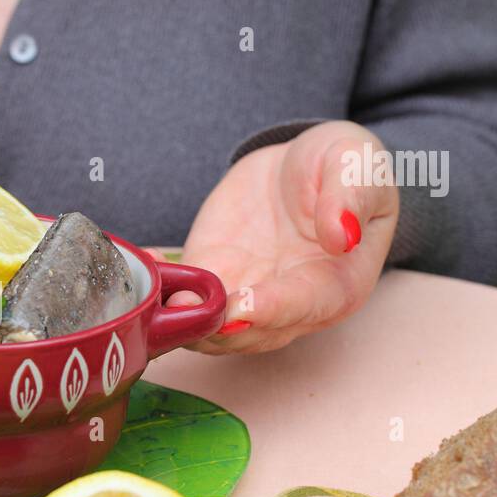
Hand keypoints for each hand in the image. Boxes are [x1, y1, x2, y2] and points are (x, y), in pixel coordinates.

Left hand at [178, 121, 398, 353]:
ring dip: (181, 320)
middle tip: (185, 308)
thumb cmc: (343, 168)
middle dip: (216, 326)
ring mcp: (247, 296)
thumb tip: (343, 234)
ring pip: (211, 328)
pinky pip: (183, 297)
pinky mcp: (212, 277)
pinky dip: (157, 291)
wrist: (302, 165)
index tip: (242, 307)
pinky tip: (141, 268)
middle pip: (252, 332)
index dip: (272, 310)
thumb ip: (350, 196)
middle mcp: (290, 305)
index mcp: (336, 284)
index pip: (304, 306)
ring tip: (156, 298)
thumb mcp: (356, 165)